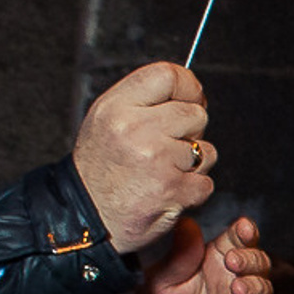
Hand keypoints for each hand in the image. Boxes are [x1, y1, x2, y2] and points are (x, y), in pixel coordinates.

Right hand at [72, 61, 214, 250]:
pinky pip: (206, 181)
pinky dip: (193, 190)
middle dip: (191, 131)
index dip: (188, 87)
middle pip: (196, 114)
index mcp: (117, 107)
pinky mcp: (174, 190)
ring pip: (206, 150)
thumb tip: (190, 91)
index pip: (168, 75)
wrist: (87, 218)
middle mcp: (136, 129)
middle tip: (168, 146)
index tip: (191, 99)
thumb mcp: (108, 120)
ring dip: (193, 164)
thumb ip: (145, 101)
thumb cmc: (101, 169)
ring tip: (163, 171)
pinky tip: (167, 191)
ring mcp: (157, 160)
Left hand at [129, 216, 270, 293]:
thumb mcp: (160, 280)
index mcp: (214, 263)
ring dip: (255, 288)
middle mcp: (231, 284)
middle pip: (258, 265)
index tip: (243, 227)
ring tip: (238, 287)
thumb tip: (186, 223)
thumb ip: (177, 256)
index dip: (244, 233)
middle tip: (233, 261)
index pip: (237, 242)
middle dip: (252, 260)